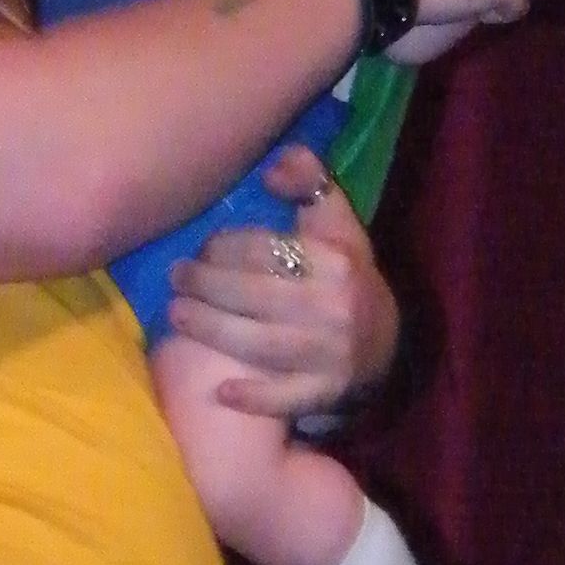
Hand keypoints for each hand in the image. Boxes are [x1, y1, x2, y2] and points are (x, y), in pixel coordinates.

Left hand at [163, 148, 399, 415]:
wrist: (388, 345)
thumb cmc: (346, 275)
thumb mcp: (337, 223)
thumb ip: (309, 181)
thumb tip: (273, 166)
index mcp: (336, 259)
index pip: (267, 249)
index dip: (226, 246)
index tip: (202, 246)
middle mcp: (334, 306)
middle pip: (255, 295)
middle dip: (207, 284)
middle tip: (176, 278)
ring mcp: (330, 354)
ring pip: (259, 343)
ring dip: (211, 329)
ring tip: (176, 314)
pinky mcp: (325, 392)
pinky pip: (283, 398)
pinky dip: (252, 396)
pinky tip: (219, 391)